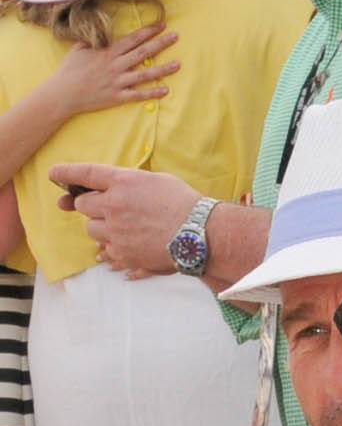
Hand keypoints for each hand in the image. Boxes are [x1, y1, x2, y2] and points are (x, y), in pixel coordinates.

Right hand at [49, 23, 178, 119]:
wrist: (63, 93)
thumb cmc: (69, 71)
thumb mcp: (78, 50)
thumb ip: (92, 41)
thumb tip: (98, 32)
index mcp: (107, 52)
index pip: (132, 39)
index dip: (147, 31)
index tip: (161, 25)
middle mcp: (115, 65)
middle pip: (143, 52)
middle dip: (160, 43)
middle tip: (176, 37)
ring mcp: (118, 81)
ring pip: (145, 74)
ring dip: (163, 69)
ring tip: (179, 64)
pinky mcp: (118, 96)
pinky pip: (139, 95)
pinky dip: (153, 93)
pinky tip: (166, 90)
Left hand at [50, 161, 196, 275]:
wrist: (203, 235)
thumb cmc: (185, 205)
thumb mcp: (156, 181)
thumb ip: (128, 182)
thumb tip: (109, 188)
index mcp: (122, 182)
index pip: (84, 174)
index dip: (66, 173)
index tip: (54, 174)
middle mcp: (113, 205)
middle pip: (83, 205)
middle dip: (92, 206)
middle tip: (110, 209)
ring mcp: (116, 231)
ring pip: (92, 230)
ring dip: (103, 228)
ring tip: (127, 230)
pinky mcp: (123, 253)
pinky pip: (107, 250)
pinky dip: (114, 248)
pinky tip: (131, 245)